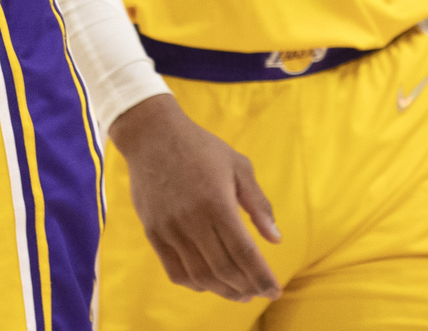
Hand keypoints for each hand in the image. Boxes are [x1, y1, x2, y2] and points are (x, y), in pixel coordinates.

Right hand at [109, 94, 281, 302]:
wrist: (151, 134)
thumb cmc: (200, 147)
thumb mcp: (238, 166)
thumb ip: (258, 204)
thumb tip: (276, 239)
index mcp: (217, 203)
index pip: (244, 254)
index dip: (262, 277)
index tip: (275, 291)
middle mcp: (192, 220)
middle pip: (224, 269)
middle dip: (247, 287)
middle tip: (260, 292)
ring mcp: (169, 229)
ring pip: (200, 275)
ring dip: (223, 290)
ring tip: (240, 293)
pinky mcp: (153, 232)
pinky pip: (175, 271)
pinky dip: (195, 284)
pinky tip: (210, 283)